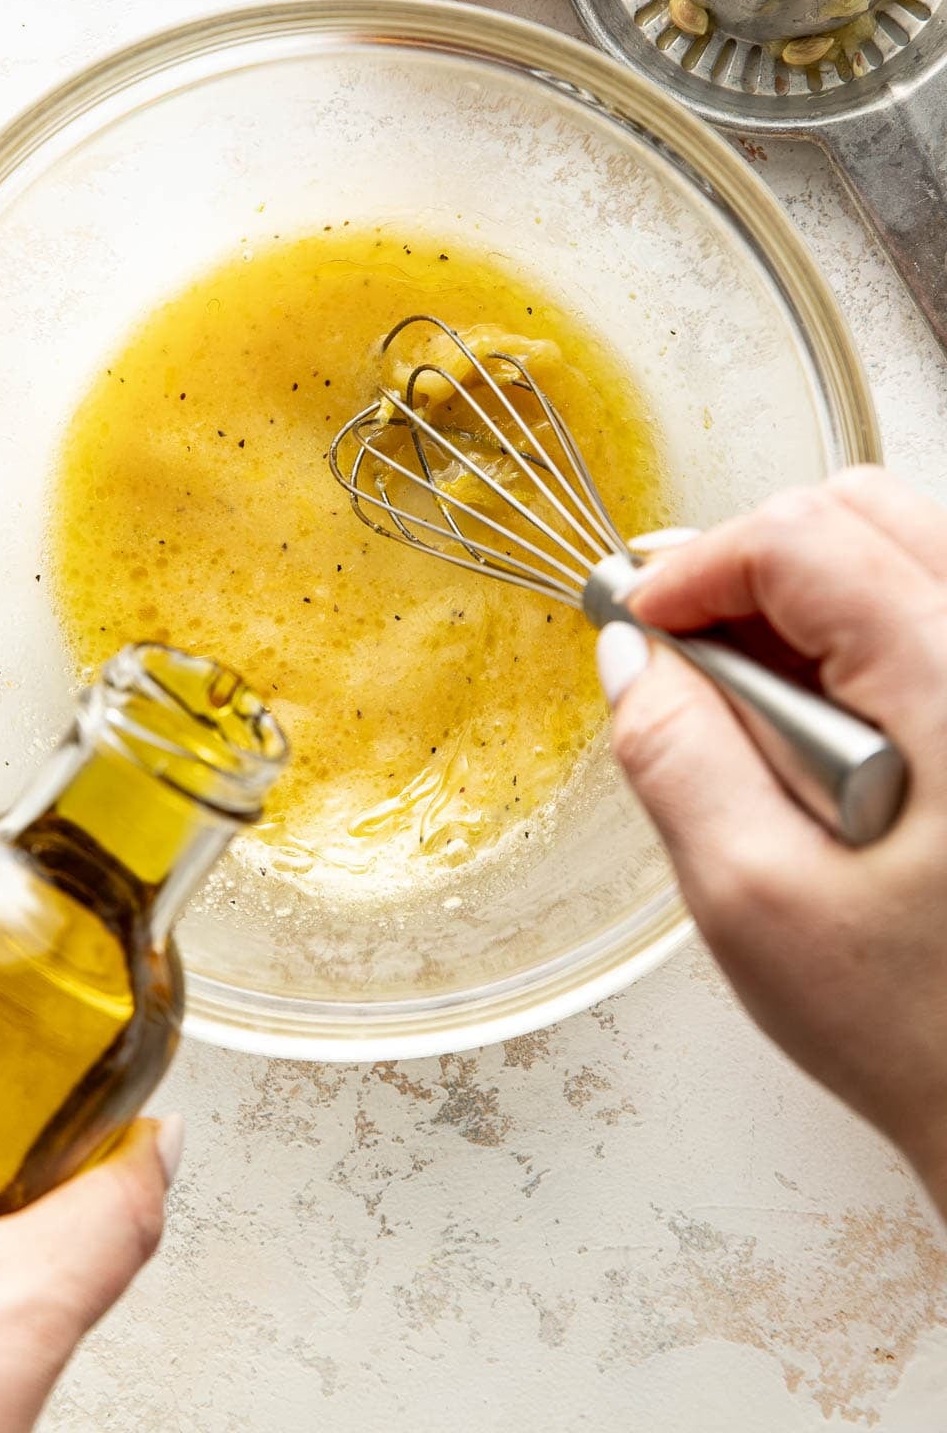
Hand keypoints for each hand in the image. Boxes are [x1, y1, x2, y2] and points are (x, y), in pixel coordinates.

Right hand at [597, 467, 946, 1209]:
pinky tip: (821, 726)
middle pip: (866, 511)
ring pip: (905, 550)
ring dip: (807, 596)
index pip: (804, 539)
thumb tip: (629, 654)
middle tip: (690, 650)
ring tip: (755, 702)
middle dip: (753, 562)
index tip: (639, 625)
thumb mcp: (756, 902)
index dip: (696, 566)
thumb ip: (677, 757)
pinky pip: (934, 610)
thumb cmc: (927, 1033)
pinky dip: (858, 634)